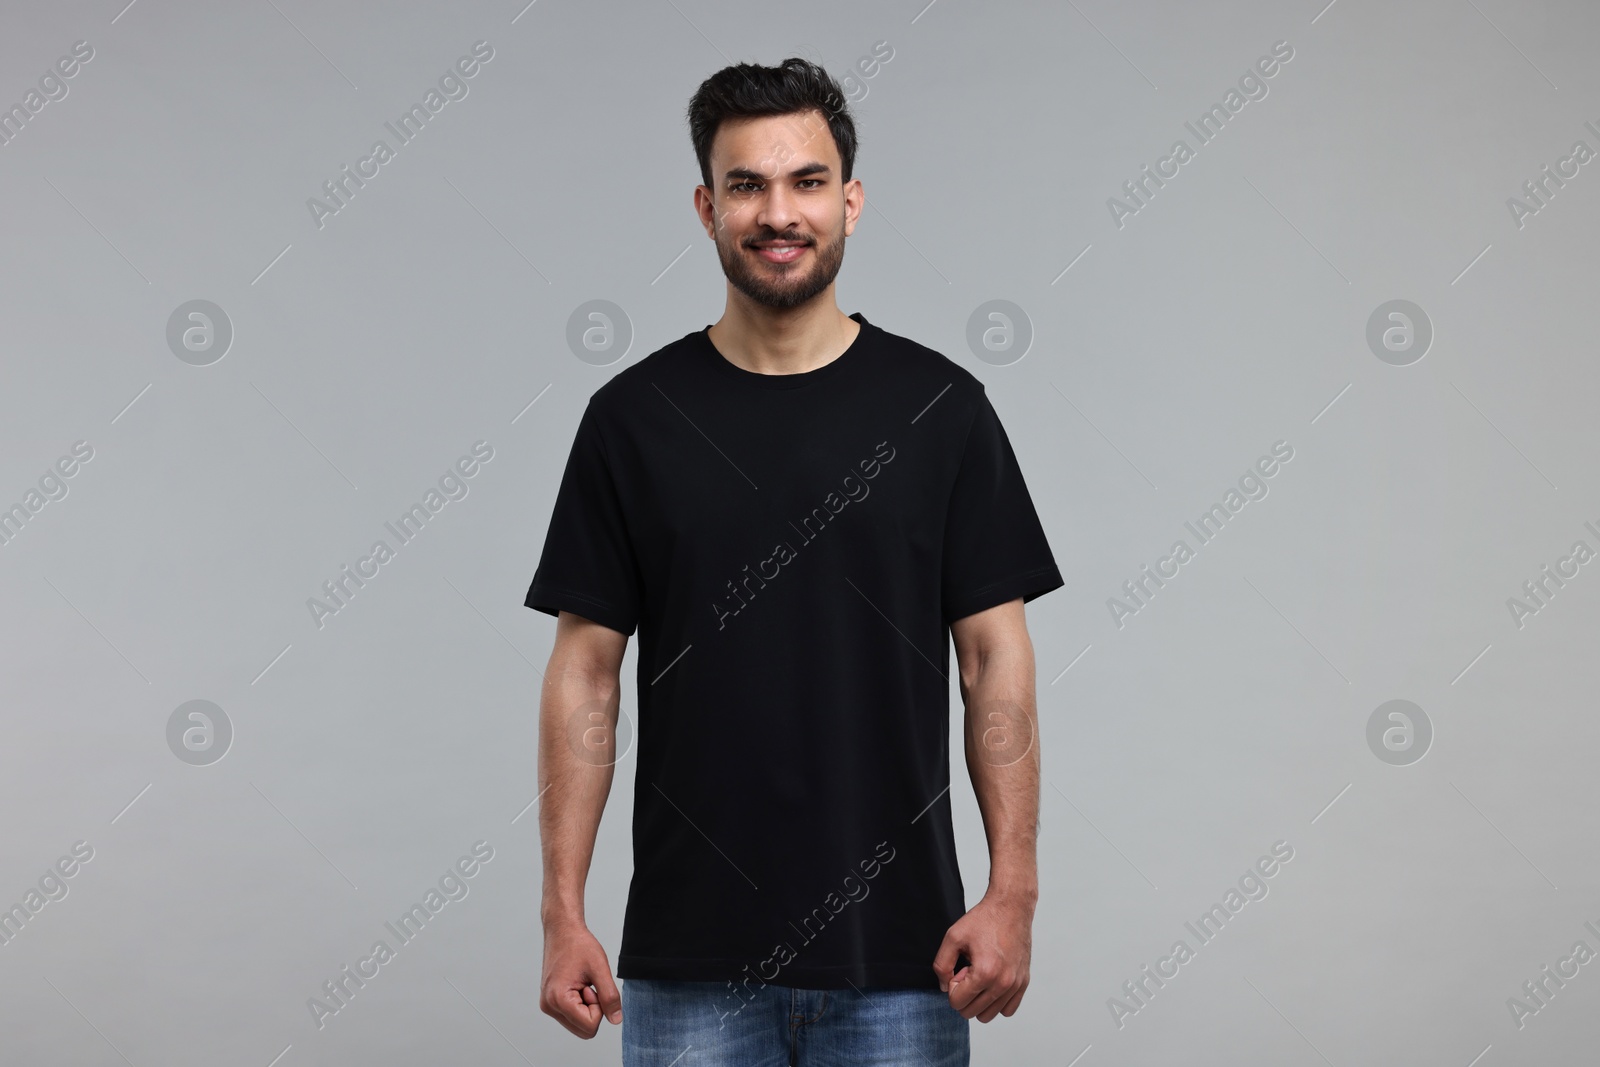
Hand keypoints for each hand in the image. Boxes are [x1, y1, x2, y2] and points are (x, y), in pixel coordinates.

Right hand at [540, 919, 622, 1038]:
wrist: (562, 931)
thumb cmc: (578, 945)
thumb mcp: (600, 969)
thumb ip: (610, 997)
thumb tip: (616, 1020)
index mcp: (558, 999)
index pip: (590, 1026)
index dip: (599, 1007)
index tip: (592, 986)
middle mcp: (549, 1006)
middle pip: (584, 1030)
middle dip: (593, 1010)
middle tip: (589, 985)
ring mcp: (548, 1005)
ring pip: (578, 1025)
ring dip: (587, 1007)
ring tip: (583, 983)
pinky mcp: (550, 1002)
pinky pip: (572, 1016)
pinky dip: (580, 1004)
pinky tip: (578, 985)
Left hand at [931, 893, 1033, 1021]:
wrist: (1011, 907)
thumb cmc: (983, 920)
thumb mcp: (953, 937)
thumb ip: (941, 965)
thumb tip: (944, 987)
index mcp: (985, 973)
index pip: (957, 1003)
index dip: (952, 986)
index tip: (960, 967)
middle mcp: (1003, 983)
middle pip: (971, 1012)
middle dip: (964, 994)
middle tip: (968, 970)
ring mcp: (1015, 984)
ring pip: (989, 1015)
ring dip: (979, 999)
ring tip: (981, 975)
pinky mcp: (1024, 982)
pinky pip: (1007, 1010)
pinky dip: (996, 1002)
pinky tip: (992, 982)